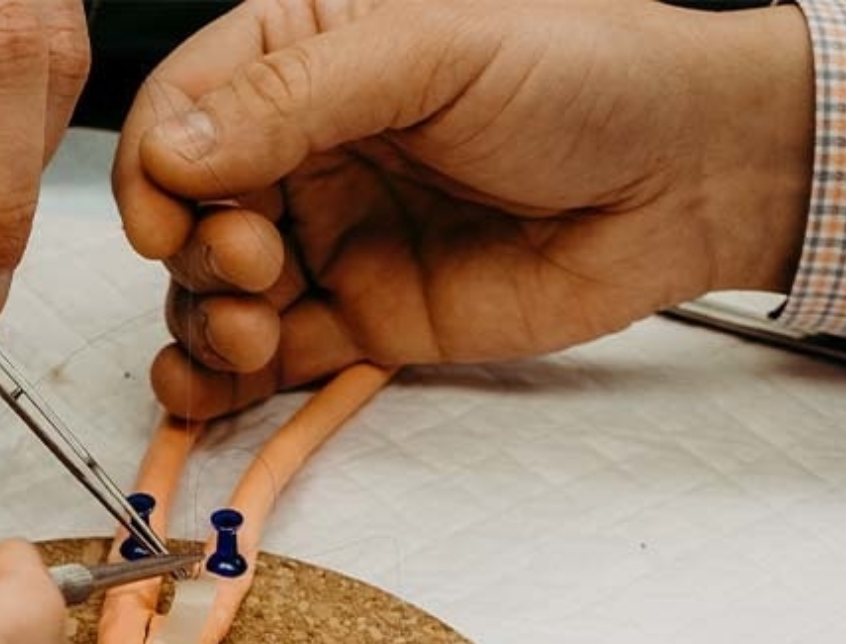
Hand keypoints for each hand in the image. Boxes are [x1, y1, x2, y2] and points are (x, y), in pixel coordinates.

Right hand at [113, 0, 815, 417]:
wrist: (687, 175)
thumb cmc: (584, 76)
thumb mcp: (433, 51)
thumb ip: (296, 96)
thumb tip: (174, 150)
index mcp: (304, 53)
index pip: (183, 106)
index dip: (157, 167)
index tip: (170, 217)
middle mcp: (302, 146)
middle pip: (186, 210)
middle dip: (195, 251)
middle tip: (254, 266)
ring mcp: (326, 237)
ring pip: (210, 290)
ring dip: (201, 321)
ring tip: (253, 331)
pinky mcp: (360, 319)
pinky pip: (260, 359)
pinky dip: (214, 384)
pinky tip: (201, 390)